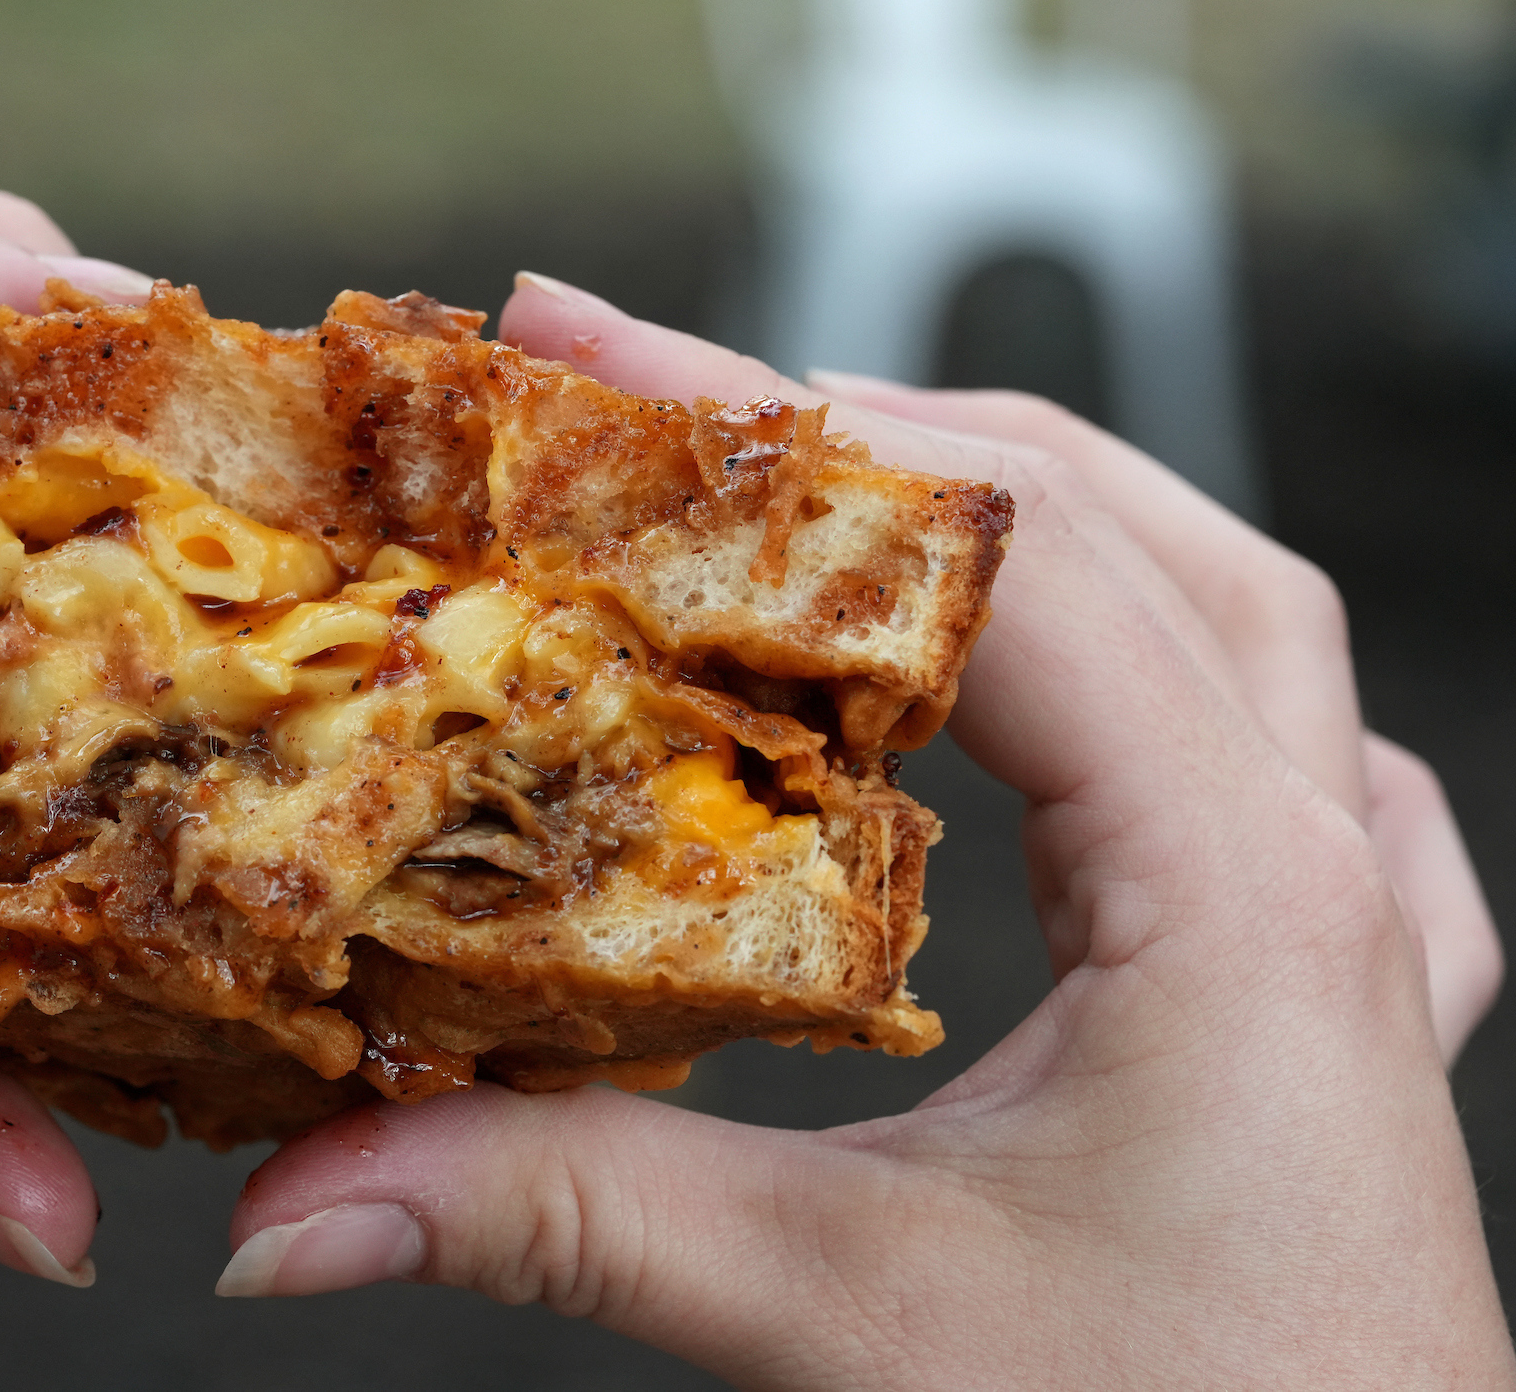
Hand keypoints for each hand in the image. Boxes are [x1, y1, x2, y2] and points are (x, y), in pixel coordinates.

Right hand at [220, 272, 1512, 1386]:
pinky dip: (1170, 653)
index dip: (769, 435)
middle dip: (862, 428)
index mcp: (1233, 884)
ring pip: (1224, 600)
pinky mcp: (1330, 994)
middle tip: (640, 392)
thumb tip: (295, 1198)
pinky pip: (1299, 747)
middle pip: (1111, 522)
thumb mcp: (844, 1319)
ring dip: (1023, 507)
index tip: (573, 353)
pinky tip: (1097, 682)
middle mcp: (1317, 861)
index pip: (998, 556)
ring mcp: (1353, 920)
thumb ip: (559, 1222)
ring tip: (828, 476)